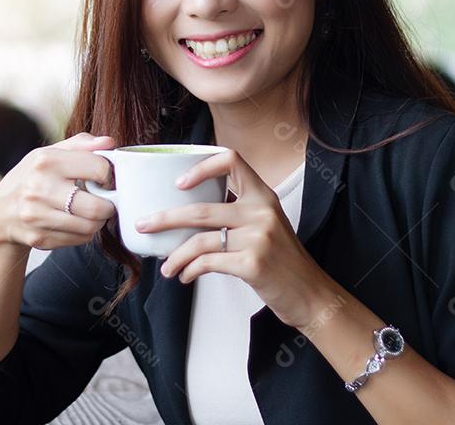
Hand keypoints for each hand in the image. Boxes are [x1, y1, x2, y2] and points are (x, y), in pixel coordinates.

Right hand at [0, 132, 118, 251]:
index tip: (105, 180)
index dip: (109, 176)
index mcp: (46, 161)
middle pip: (97, 207)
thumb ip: (81, 145)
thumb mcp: (51, 154)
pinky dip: (84, 232)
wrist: (1, 212)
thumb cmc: (32, 177)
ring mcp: (37, 216)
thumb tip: (109, 143)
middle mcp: (39, 188)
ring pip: (90, 226)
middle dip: (108, 205)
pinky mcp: (39, 238)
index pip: (98, 169)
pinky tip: (76, 222)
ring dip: (98, 221)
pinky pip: (79, 239)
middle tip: (106, 201)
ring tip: (92, 212)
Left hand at [134, 149, 327, 329]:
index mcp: (263, 195)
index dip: (201, 166)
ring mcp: (258, 237)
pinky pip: (208, 263)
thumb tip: (184, 214)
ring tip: (165, 267)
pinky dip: (190, 270)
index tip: (178, 183)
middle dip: (165, 218)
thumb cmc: (281, 260)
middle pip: (201, 208)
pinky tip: (185, 276)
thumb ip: (236, 212)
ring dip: (175, 255)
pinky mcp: (253, 264)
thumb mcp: (265, 225)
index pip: (232, 160)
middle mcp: (261, 211)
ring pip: (200, 240)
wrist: (310, 293)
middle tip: (143, 225)